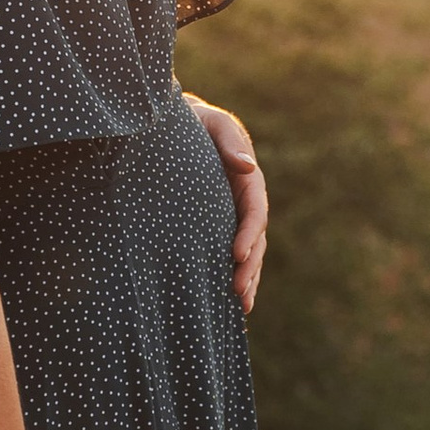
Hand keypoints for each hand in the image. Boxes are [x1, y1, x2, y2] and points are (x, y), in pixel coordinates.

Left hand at [184, 94, 267, 310]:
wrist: (174, 127)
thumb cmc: (194, 122)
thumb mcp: (212, 122)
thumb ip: (228, 140)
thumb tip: (247, 165)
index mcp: (247, 178)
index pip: (254, 211)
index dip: (248, 234)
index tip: (237, 255)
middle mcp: (244, 201)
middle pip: (255, 239)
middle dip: (249, 267)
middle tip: (237, 292)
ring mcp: (232, 216)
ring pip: (247, 253)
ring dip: (247, 279)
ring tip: (240, 307)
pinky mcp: (218, 227)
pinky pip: (229, 254)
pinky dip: (234, 275)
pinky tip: (228, 302)